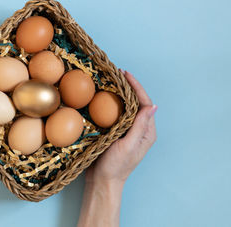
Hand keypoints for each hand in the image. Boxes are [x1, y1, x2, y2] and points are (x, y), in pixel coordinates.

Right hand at [85, 70, 157, 185]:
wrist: (103, 182)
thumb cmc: (116, 166)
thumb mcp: (129, 145)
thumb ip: (140, 126)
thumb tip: (153, 106)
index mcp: (146, 132)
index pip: (145, 103)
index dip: (136, 87)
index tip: (125, 74)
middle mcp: (139, 130)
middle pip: (137, 103)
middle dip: (129, 87)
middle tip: (117, 74)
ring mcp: (128, 131)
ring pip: (127, 107)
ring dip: (120, 94)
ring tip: (111, 82)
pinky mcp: (117, 133)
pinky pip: (117, 114)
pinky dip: (111, 104)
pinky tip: (103, 98)